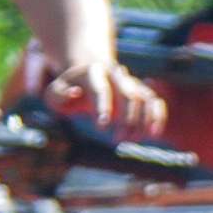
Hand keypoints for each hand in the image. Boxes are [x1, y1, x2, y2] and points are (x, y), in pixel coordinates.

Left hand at [13, 42, 164, 134]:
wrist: (88, 71)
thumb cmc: (68, 90)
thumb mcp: (54, 93)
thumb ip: (57, 95)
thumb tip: (76, 94)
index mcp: (92, 72)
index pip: (100, 89)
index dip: (103, 107)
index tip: (102, 127)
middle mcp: (115, 74)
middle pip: (128, 94)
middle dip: (127, 119)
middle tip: (117, 139)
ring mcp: (130, 82)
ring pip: (144, 98)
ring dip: (142, 121)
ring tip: (132, 140)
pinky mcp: (140, 91)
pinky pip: (155, 101)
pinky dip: (157, 117)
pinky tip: (153, 134)